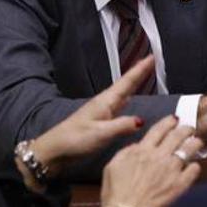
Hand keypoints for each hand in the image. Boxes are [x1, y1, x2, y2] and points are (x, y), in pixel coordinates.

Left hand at [32, 56, 153, 172]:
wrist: (55, 150)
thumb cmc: (74, 140)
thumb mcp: (100, 134)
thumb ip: (121, 126)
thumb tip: (141, 120)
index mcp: (105, 103)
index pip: (127, 82)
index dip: (140, 70)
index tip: (151, 57)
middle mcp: (105, 104)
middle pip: (126, 84)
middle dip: (139, 73)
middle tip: (152, 61)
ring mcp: (102, 112)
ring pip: (123, 93)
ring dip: (134, 83)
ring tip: (144, 75)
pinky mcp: (100, 121)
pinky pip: (119, 105)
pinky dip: (128, 98)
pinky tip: (129, 99)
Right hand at [96, 115, 200, 206]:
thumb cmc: (116, 194)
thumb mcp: (113, 166)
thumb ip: (127, 151)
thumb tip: (138, 146)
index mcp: (142, 150)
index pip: (159, 129)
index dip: (169, 122)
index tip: (175, 119)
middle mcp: (159, 156)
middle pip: (178, 135)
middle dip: (186, 129)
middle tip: (189, 129)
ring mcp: (171, 170)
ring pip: (190, 148)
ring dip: (195, 143)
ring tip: (198, 142)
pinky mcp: (180, 185)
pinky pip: (194, 169)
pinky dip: (195, 166)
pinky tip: (194, 166)